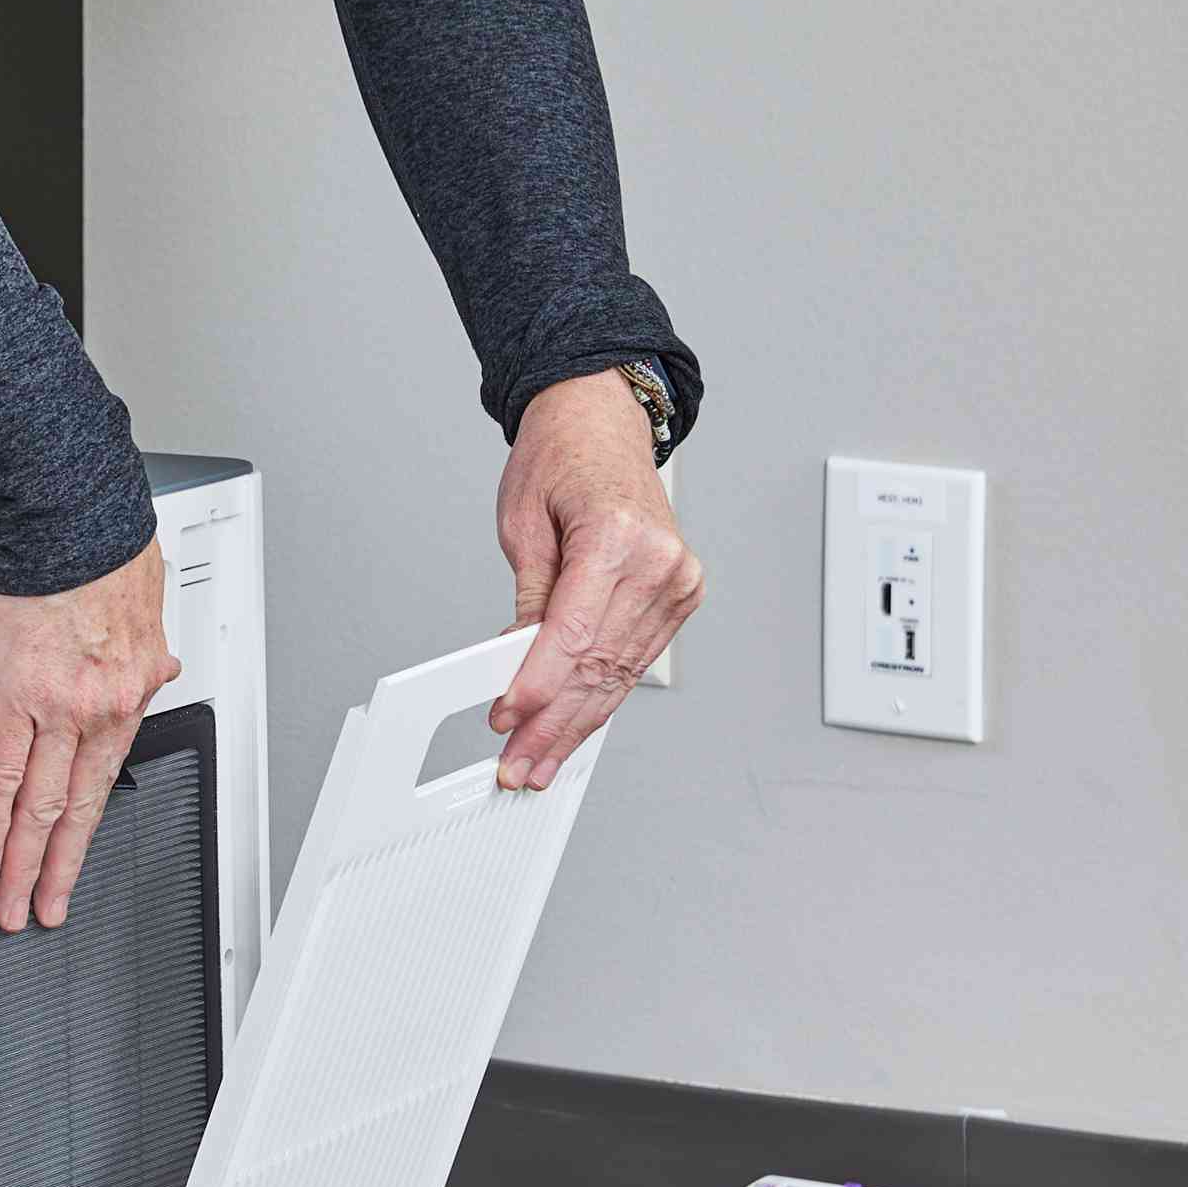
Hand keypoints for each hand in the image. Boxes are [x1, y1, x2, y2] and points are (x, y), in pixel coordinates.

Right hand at [0, 543, 179, 931]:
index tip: (71, 866)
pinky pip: (2, 770)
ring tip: (8, 899)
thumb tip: (157, 670)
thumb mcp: (148, 607)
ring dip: (21, 860)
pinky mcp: (15, 692)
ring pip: (40, 804)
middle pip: (73, 809)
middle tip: (39, 911)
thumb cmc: (105, 551)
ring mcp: (59, 709)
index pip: (104, 781)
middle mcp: (99, 712)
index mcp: (128, 695)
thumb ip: (146, 652)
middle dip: (55, 868)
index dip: (85, 833)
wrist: (76, 519)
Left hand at [489, 370, 704, 788]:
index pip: (573, 635)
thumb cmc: (561, 457)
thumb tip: (515, 666)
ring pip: (619, 675)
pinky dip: (602, 697)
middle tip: (519, 764)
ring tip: (541, 762)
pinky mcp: (680, 595)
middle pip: (598, 666)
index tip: (507, 720)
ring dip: (578, 725)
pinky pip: (635, 660)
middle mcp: (659, 562)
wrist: (603, 422)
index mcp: (617, 536)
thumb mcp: (522, 524)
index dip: (537, 687)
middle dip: (553, 723)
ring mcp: (677, 581)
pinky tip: (576, 729)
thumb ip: (528, 601)